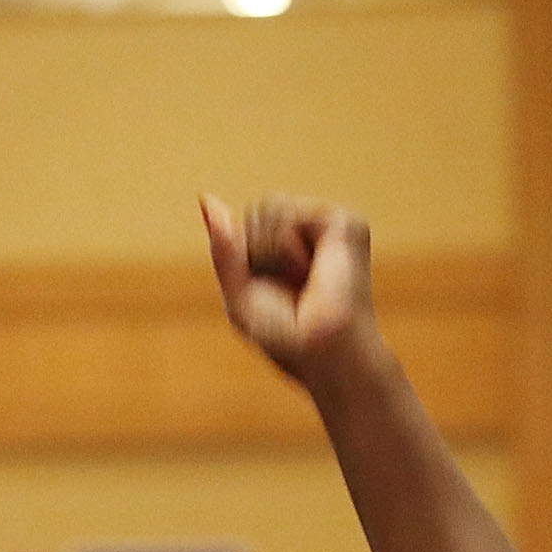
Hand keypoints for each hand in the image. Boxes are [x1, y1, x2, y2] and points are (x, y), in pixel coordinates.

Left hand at [202, 194, 378, 386]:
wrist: (323, 353)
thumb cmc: (286, 339)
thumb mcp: (239, 294)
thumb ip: (224, 248)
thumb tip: (206, 198)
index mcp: (290, 252)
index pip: (245, 228)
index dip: (243, 260)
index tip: (269, 294)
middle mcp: (312, 235)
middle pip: (256, 210)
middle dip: (256, 251)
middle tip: (288, 288)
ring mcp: (330, 227)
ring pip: (268, 205)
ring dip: (271, 251)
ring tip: (302, 280)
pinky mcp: (345, 222)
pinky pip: (286, 212)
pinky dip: (284, 246)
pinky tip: (310, 270)